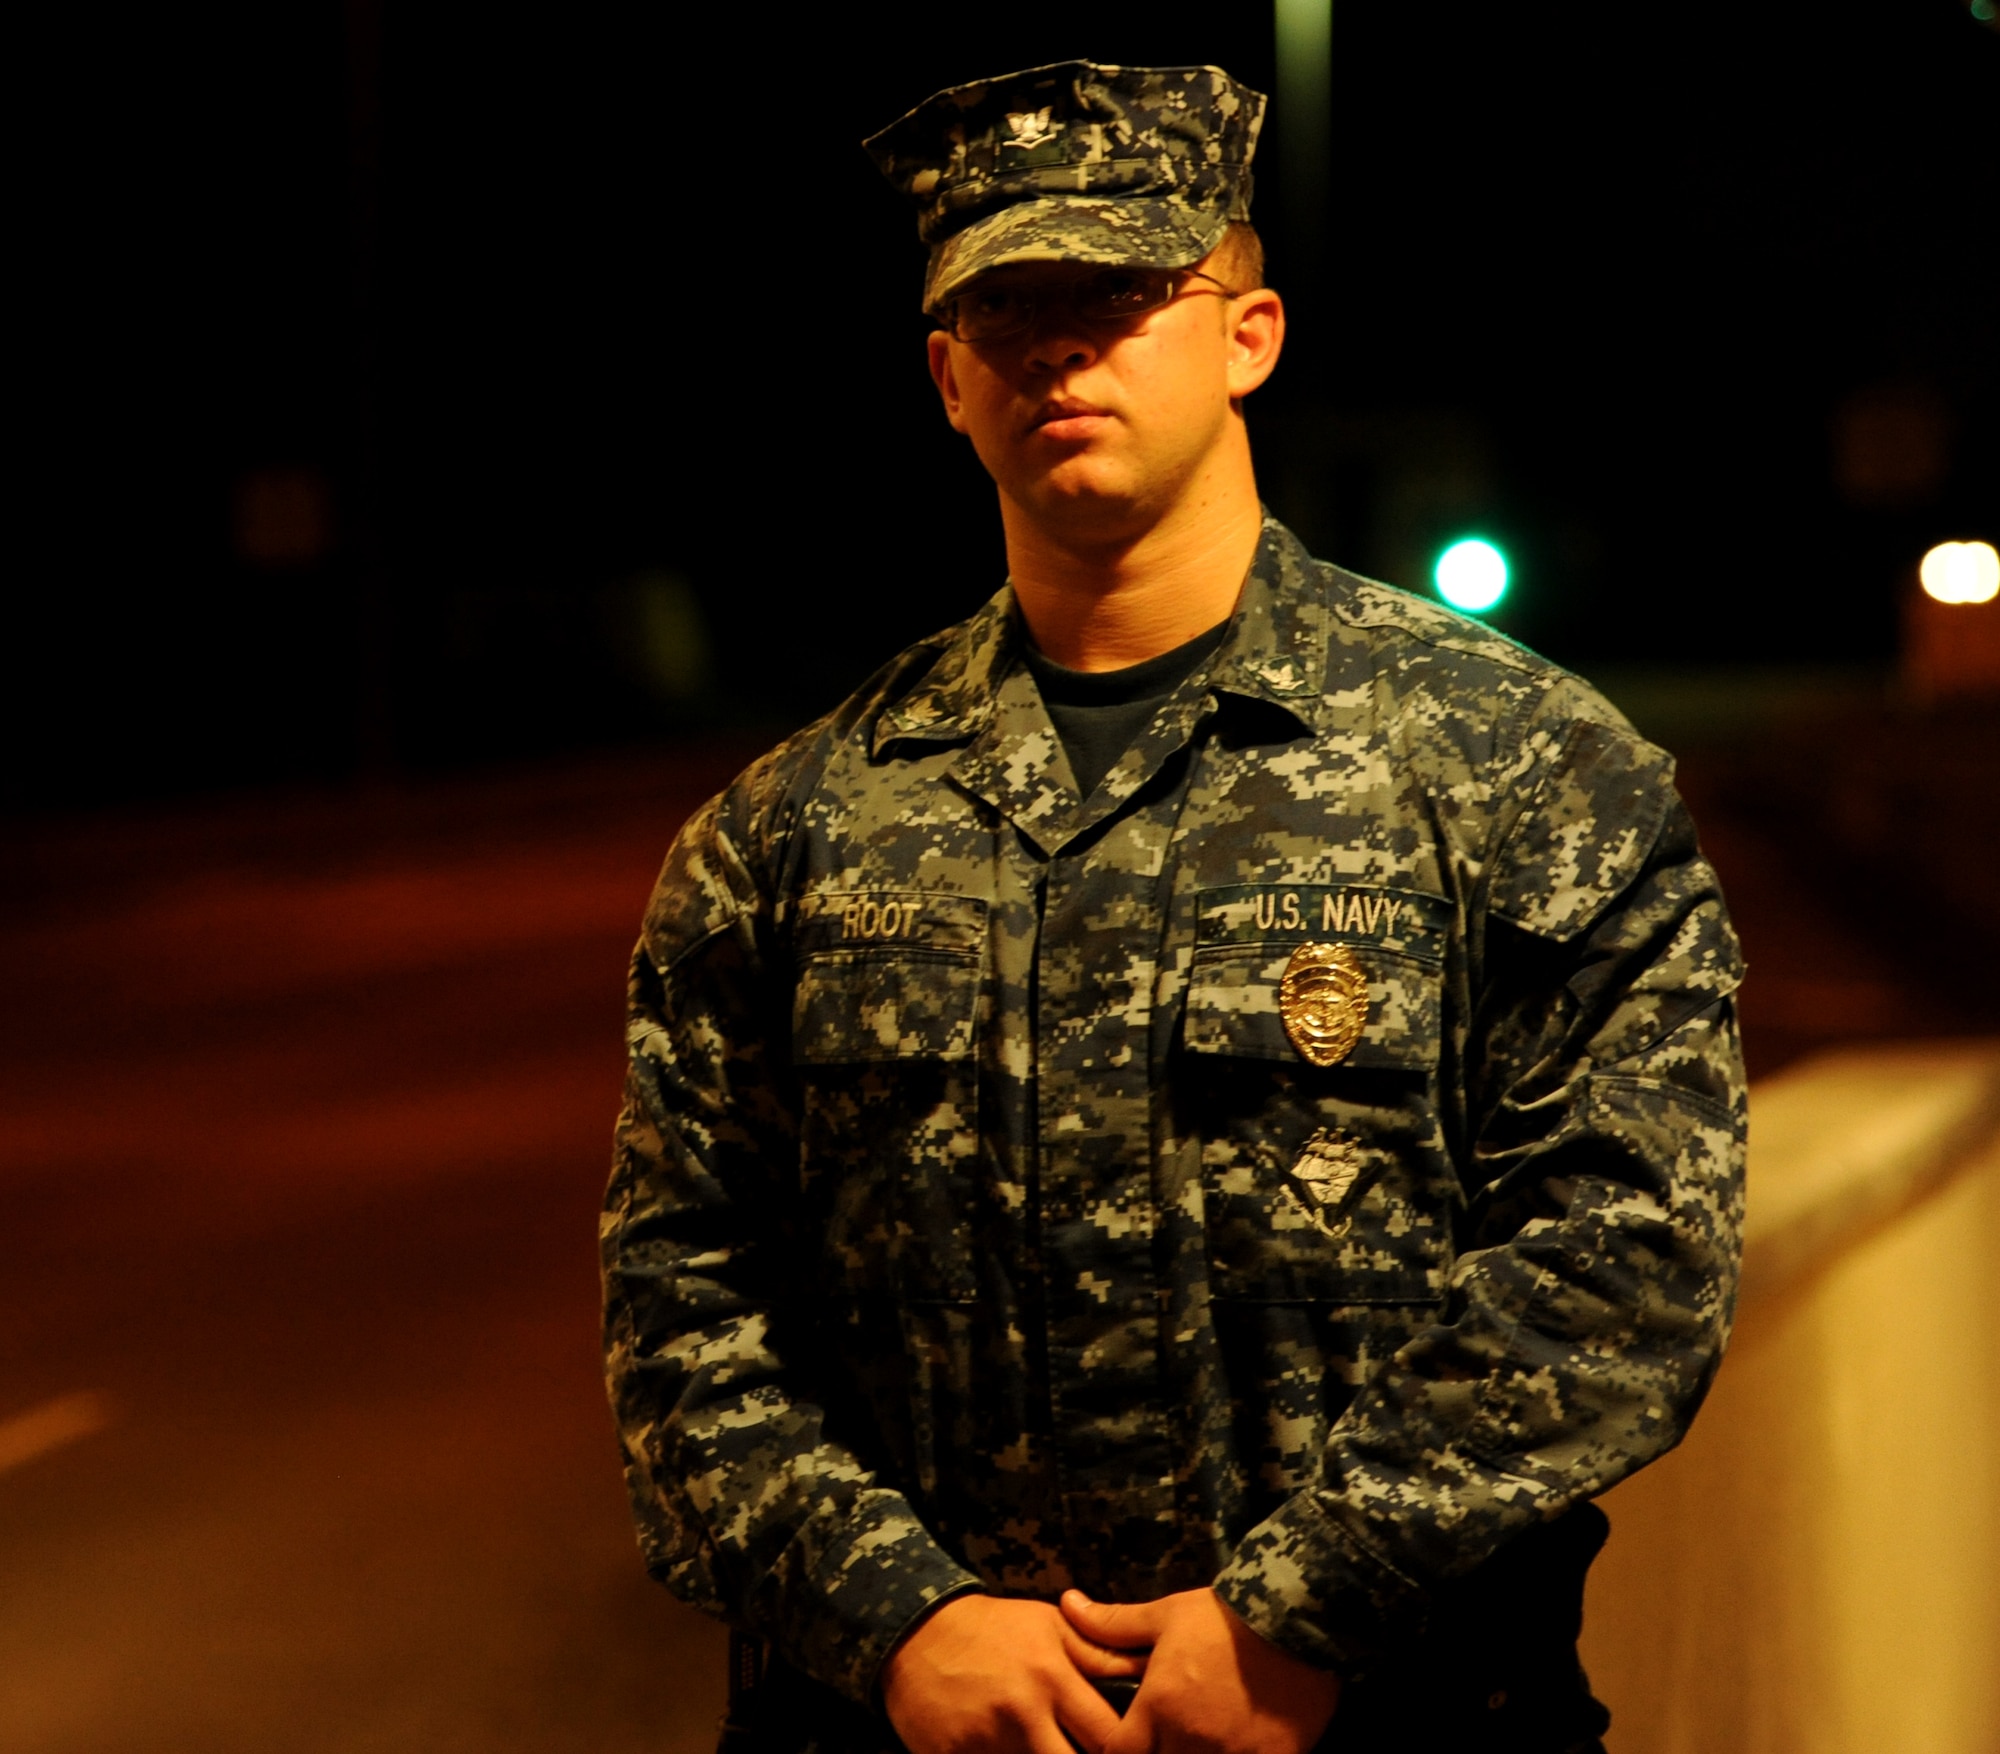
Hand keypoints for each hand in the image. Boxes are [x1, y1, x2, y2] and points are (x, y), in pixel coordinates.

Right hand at [883, 1593, 1145, 1753]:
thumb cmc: (992, 1629)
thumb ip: (1097, 1654)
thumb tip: (1149, 1668)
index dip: (1128, 1751)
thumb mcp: (1048, 1626)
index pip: (1108, 1737)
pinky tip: (1011, 1752)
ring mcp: (984, 1742)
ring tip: (1049, 1746)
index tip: (1135, 1750)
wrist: (915, 1633)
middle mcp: (1022, 1714)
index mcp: (1051, 1677)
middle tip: (1087, 1753)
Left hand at [1059, 1588, 1339, 1753]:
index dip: (1114, 1750)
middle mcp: (1190, 1740)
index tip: (1119, 1740)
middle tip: (1156, 1739)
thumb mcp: (1165, 1615)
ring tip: (1192, 1742)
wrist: (1293, 1616)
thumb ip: (1113, 1624)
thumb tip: (1068, 1605)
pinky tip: (1231, 1748)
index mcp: (1159, 1708)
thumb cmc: (1223, 1616)